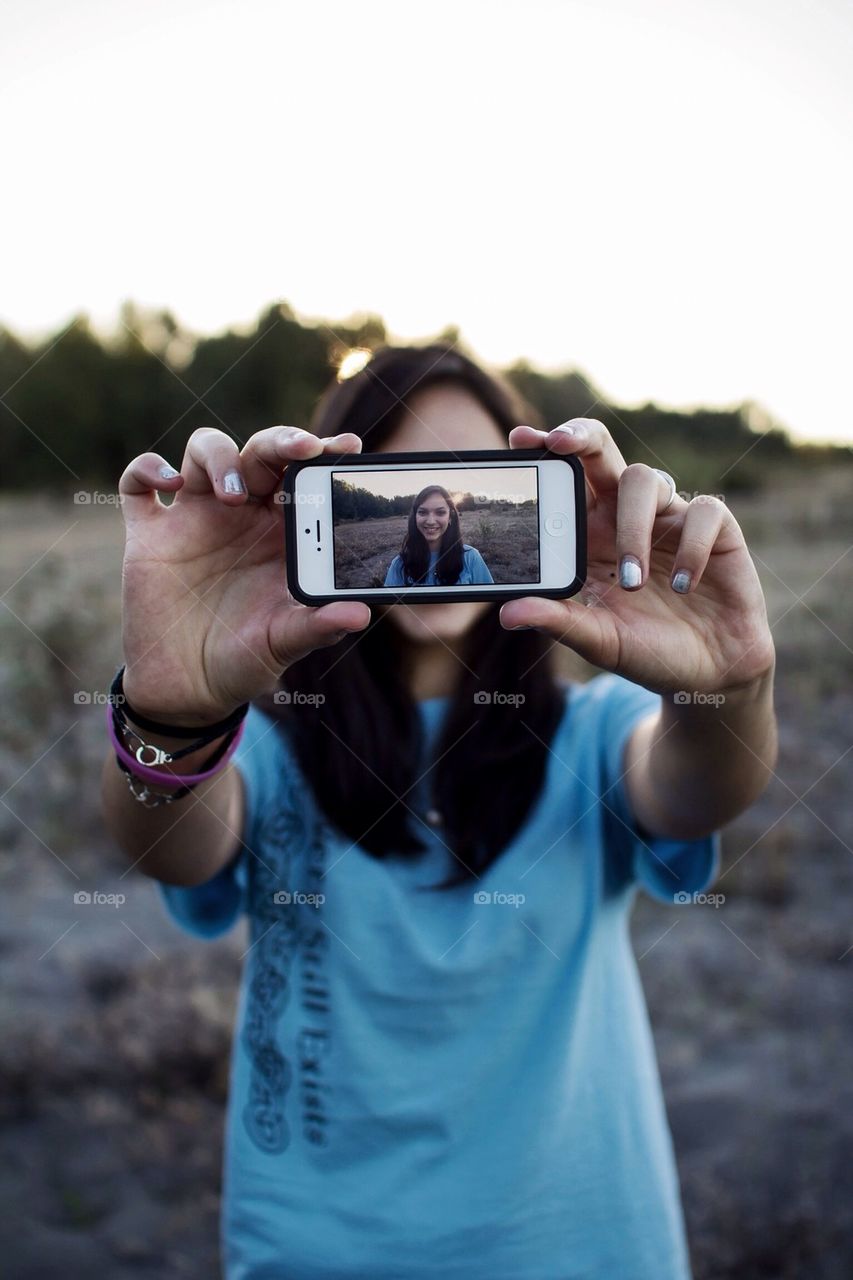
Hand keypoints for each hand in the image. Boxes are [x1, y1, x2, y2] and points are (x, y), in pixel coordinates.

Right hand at [118, 426, 370, 724]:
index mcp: (280, 532)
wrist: (187, 689)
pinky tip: (168, 483)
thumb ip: (316, 626)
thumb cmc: (245, 660)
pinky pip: (138, 484)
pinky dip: (147, 469)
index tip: (345, 446)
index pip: (303, 476)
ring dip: (220, 457)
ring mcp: (192, 519)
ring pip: (204, 451)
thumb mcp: (282, 644)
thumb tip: (358, 614)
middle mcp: (239, 515)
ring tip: (234, 494)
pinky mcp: (149, 535)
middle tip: (300, 449)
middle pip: (259, 453)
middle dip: (280, 442)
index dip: (323, 454)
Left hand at [499, 419, 774, 695]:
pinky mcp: (718, 531)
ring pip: (646, 479)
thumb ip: (558, 622)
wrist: (708, 676)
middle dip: (581, 439)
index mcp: (591, 535)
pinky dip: (691, 547)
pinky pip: (704, 512)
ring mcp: (672, 520)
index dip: (545, 451)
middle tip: (560, 444)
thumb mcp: (598, 641)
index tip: (521, 439)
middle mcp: (628, 517)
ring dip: (632, 528)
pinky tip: (685, 585)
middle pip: (603, 454)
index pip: (567, 481)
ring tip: (632, 583)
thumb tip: (507, 613)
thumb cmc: (648, 651)